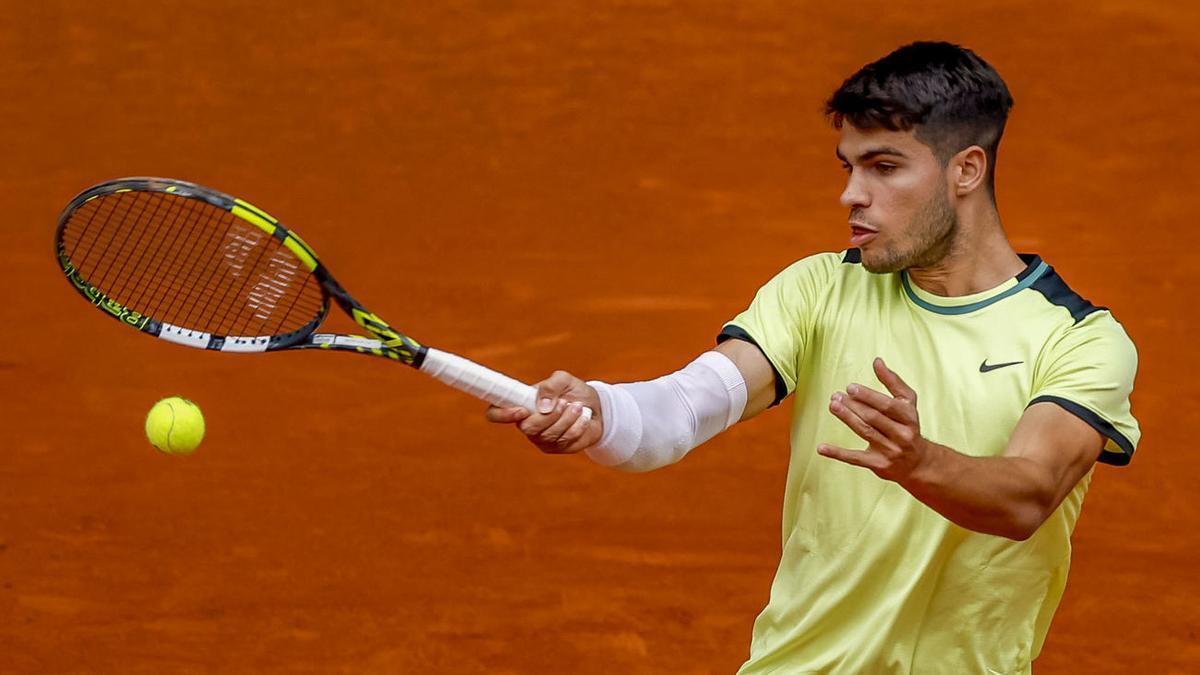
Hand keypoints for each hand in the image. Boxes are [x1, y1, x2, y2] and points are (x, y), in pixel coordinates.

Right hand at [485, 370, 602, 453]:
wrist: (596, 408)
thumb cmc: (574, 392)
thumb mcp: (564, 380)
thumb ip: (551, 385)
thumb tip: (543, 406)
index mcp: (520, 404)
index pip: (495, 413)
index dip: (501, 414)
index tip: (522, 410)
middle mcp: (526, 423)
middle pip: (527, 428)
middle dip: (550, 416)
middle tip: (566, 402)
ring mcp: (540, 438)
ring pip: (548, 435)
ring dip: (568, 418)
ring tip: (578, 406)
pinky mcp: (556, 448)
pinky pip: (564, 441)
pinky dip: (577, 427)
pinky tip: (582, 419)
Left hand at [818, 357, 933, 481]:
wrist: (917, 462)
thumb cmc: (908, 425)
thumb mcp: (907, 403)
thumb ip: (893, 381)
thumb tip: (877, 361)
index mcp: (909, 417)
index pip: (887, 405)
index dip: (868, 396)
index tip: (850, 387)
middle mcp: (902, 434)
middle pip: (874, 418)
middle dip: (854, 405)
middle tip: (836, 395)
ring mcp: (890, 451)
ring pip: (865, 432)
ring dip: (847, 418)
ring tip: (833, 405)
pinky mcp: (878, 464)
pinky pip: (855, 458)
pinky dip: (837, 453)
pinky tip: (821, 448)